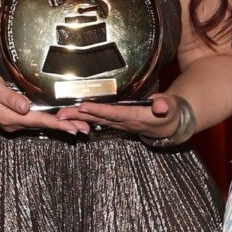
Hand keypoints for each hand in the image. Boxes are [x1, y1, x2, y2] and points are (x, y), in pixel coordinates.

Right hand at [0, 67, 88, 134]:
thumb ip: (10, 97)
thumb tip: (26, 107)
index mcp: (9, 117)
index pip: (39, 121)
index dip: (58, 124)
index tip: (74, 128)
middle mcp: (11, 123)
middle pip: (42, 126)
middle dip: (64, 127)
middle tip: (86, 129)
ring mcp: (11, 122)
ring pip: (39, 125)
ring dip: (58, 125)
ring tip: (78, 126)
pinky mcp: (11, 118)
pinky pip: (33, 122)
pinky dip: (48, 122)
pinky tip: (58, 121)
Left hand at [55, 92, 181, 140]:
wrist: (168, 126)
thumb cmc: (169, 113)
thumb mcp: (171, 107)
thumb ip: (166, 105)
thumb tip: (161, 105)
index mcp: (135, 116)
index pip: (114, 113)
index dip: (99, 110)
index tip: (83, 106)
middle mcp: (123, 123)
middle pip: (98, 119)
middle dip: (79, 116)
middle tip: (60, 114)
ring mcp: (118, 124)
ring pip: (95, 121)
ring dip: (77, 118)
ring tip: (60, 115)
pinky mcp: (116, 123)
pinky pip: (98, 121)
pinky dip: (84, 118)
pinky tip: (72, 116)